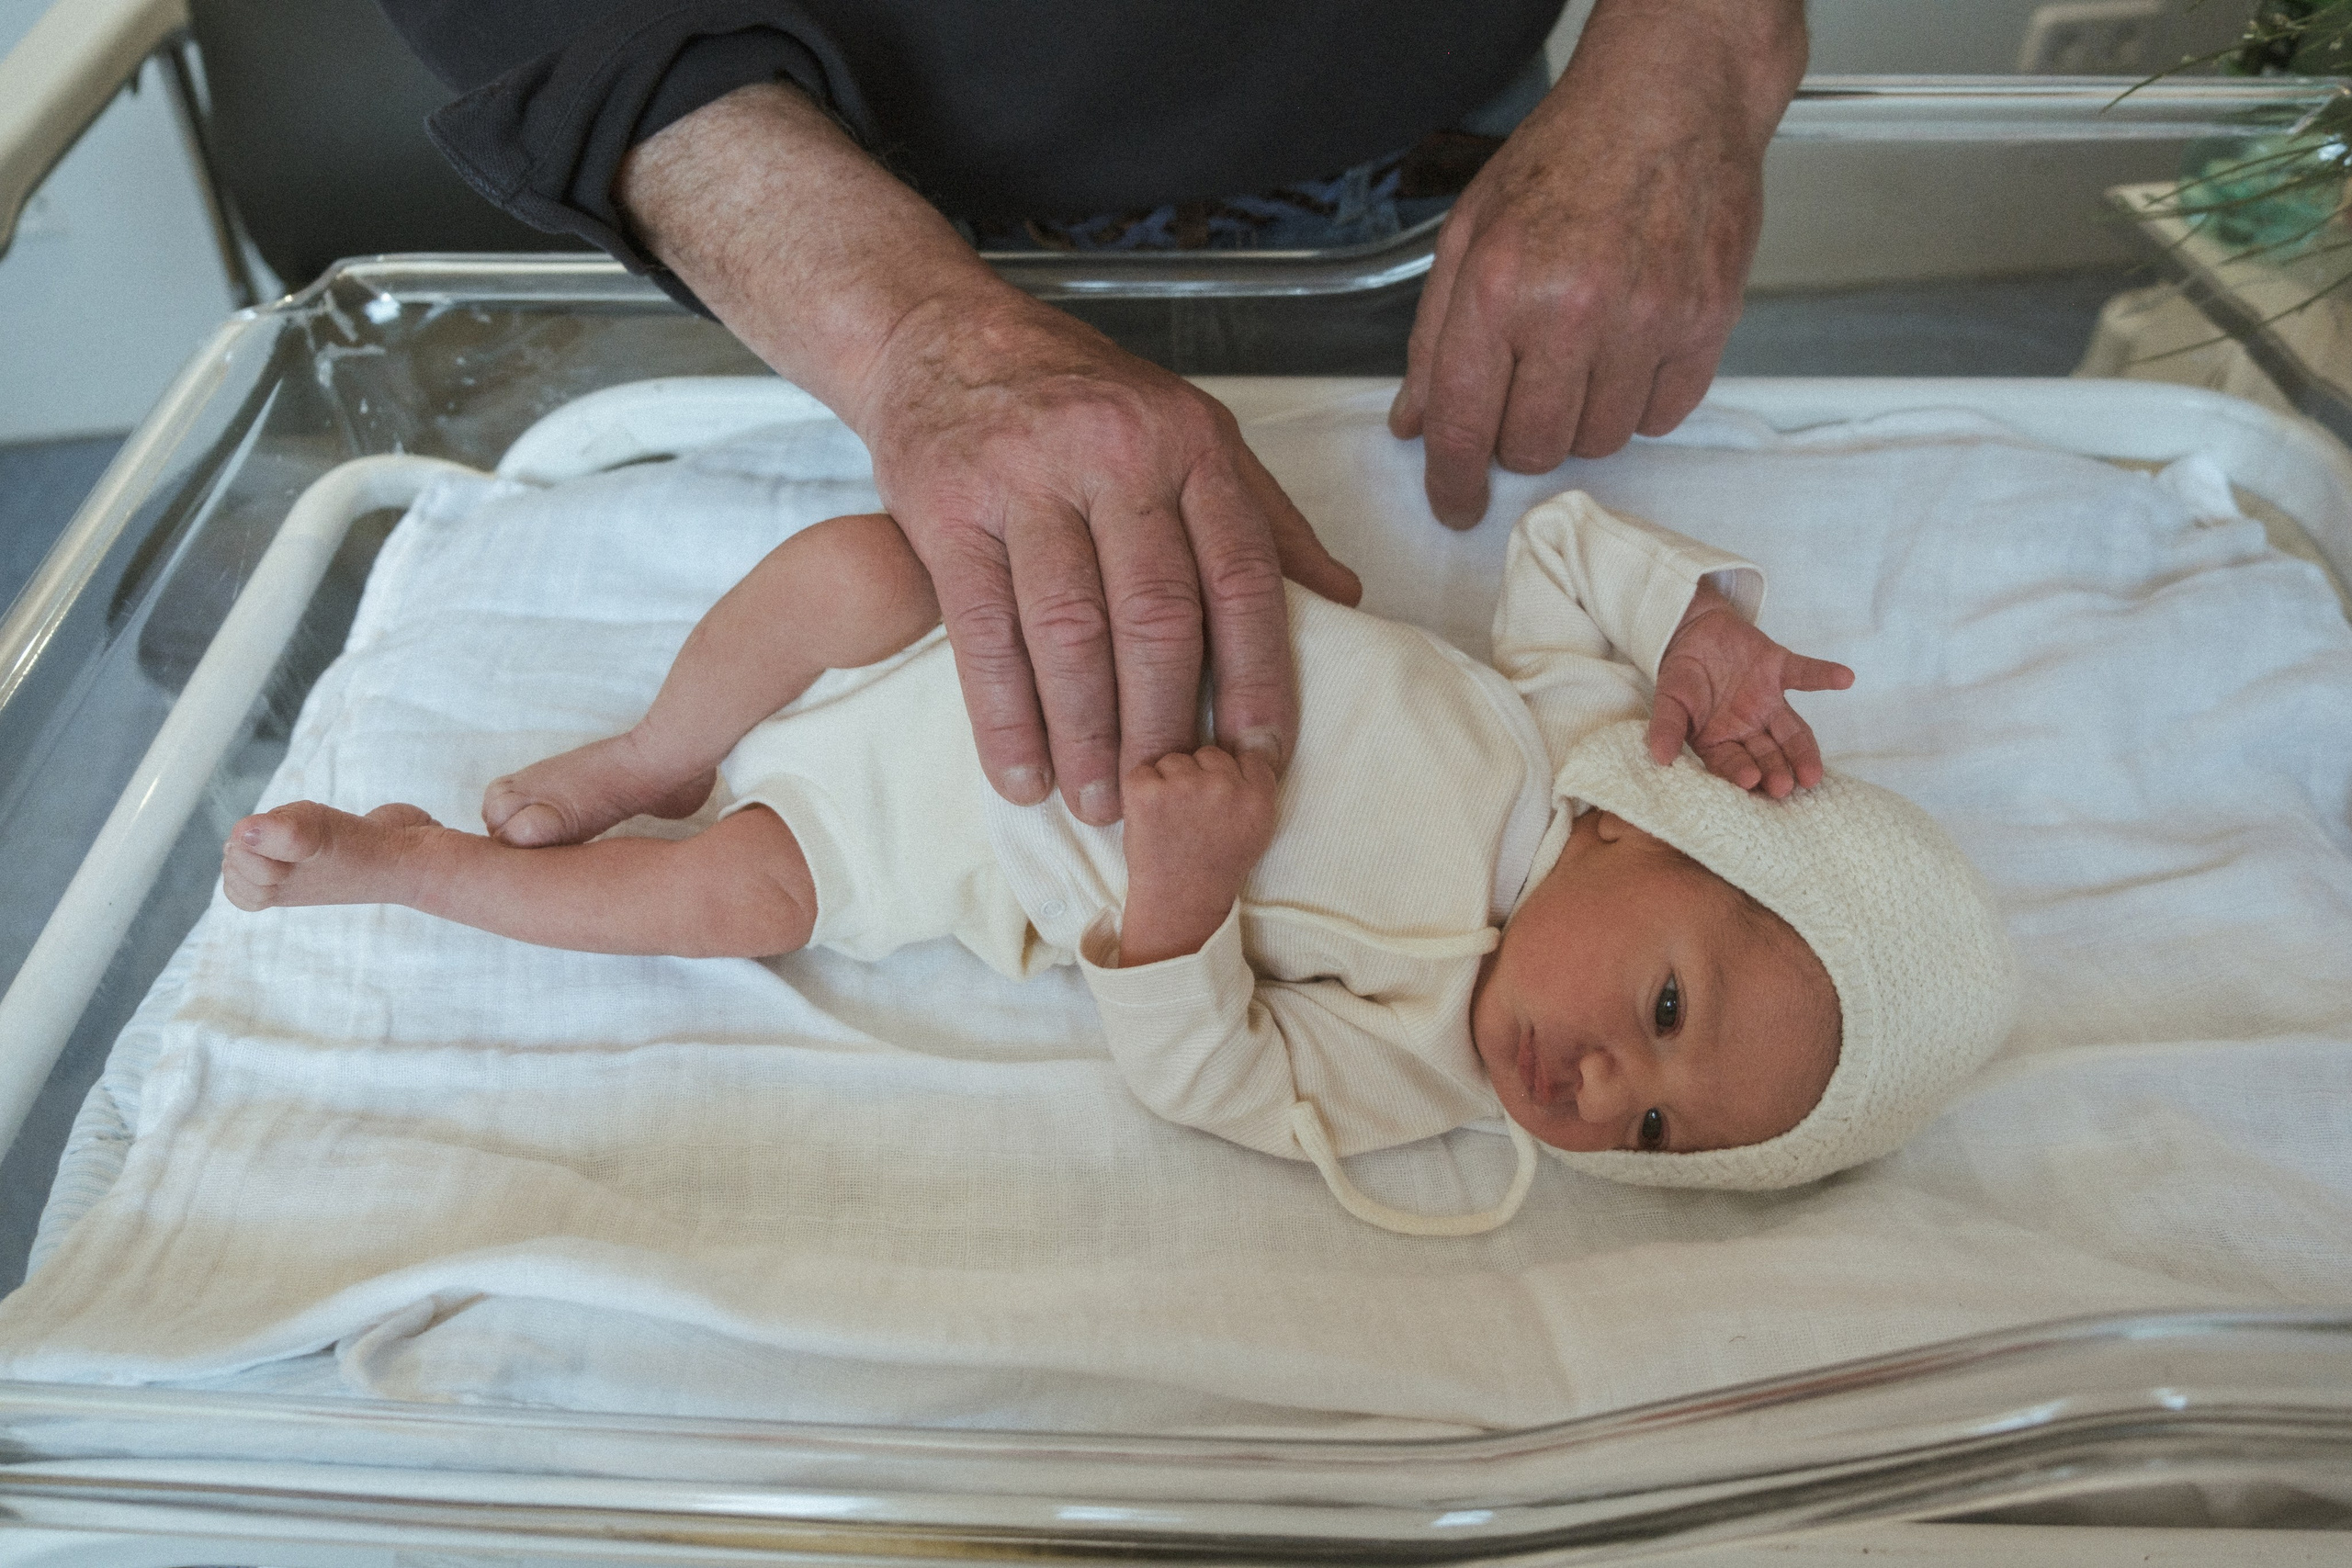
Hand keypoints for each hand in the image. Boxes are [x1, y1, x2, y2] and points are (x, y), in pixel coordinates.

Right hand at [619, 83, 1358, 829]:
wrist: (942, 336)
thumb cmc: (1081, 400)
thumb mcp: (1190, 431)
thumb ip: (1264, 518)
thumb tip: (1344, 603)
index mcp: (1191, 446)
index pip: (1242, 579)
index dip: (1257, 681)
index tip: (1259, 764)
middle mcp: (1116, 457)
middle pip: (1156, 618)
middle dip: (1166, 728)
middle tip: (1168, 807)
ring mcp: (1027, 481)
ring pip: (1070, 632)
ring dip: (1085, 734)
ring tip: (1097, 806)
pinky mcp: (948, 509)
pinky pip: (983, 631)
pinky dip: (1003, 715)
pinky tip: (1020, 774)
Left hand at [1116, 741, 1281, 965]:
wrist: (1180, 903)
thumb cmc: (1216, 865)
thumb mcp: (1257, 828)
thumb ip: (1254, 785)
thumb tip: (1244, 735)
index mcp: (1258, 796)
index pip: (1246, 754)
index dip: (1229, 774)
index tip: (1220, 800)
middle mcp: (1225, 786)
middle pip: (1208, 752)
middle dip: (1199, 776)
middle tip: (1192, 816)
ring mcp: (1184, 787)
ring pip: (1174, 759)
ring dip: (1169, 782)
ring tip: (1172, 821)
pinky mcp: (1146, 791)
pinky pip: (1141, 770)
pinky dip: (1141, 791)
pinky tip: (1151, 819)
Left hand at [1388, 0, 1804, 525]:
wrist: (1671, 99)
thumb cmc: (1567, 156)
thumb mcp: (1470, 232)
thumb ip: (1435, 337)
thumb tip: (1414, 421)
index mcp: (1497, 286)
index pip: (1463, 423)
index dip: (1452, 481)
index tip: (1454, 505)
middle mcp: (1571, 309)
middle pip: (1533, 448)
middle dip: (1518, 441)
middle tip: (1525, 393)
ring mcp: (1646, 320)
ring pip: (1599, 441)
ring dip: (1580, 419)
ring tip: (1583, 355)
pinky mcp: (1705, 323)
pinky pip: (1661, 418)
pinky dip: (1639, 402)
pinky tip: (1630, 350)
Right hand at [1648, 584, 1852, 796]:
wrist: (1693, 631)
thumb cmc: (1681, 674)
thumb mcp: (1668, 700)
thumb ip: (1667, 727)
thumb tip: (1660, 757)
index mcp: (1720, 740)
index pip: (1732, 763)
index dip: (1741, 772)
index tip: (1751, 781)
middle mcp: (1749, 727)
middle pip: (1768, 754)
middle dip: (1777, 771)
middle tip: (1785, 787)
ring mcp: (1768, 701)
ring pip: (1792, 731)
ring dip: (1803, 750)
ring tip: (1814, 773)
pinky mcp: (1780, 669)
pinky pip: (1804, 674)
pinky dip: (1823, 675)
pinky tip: (1844, 679)